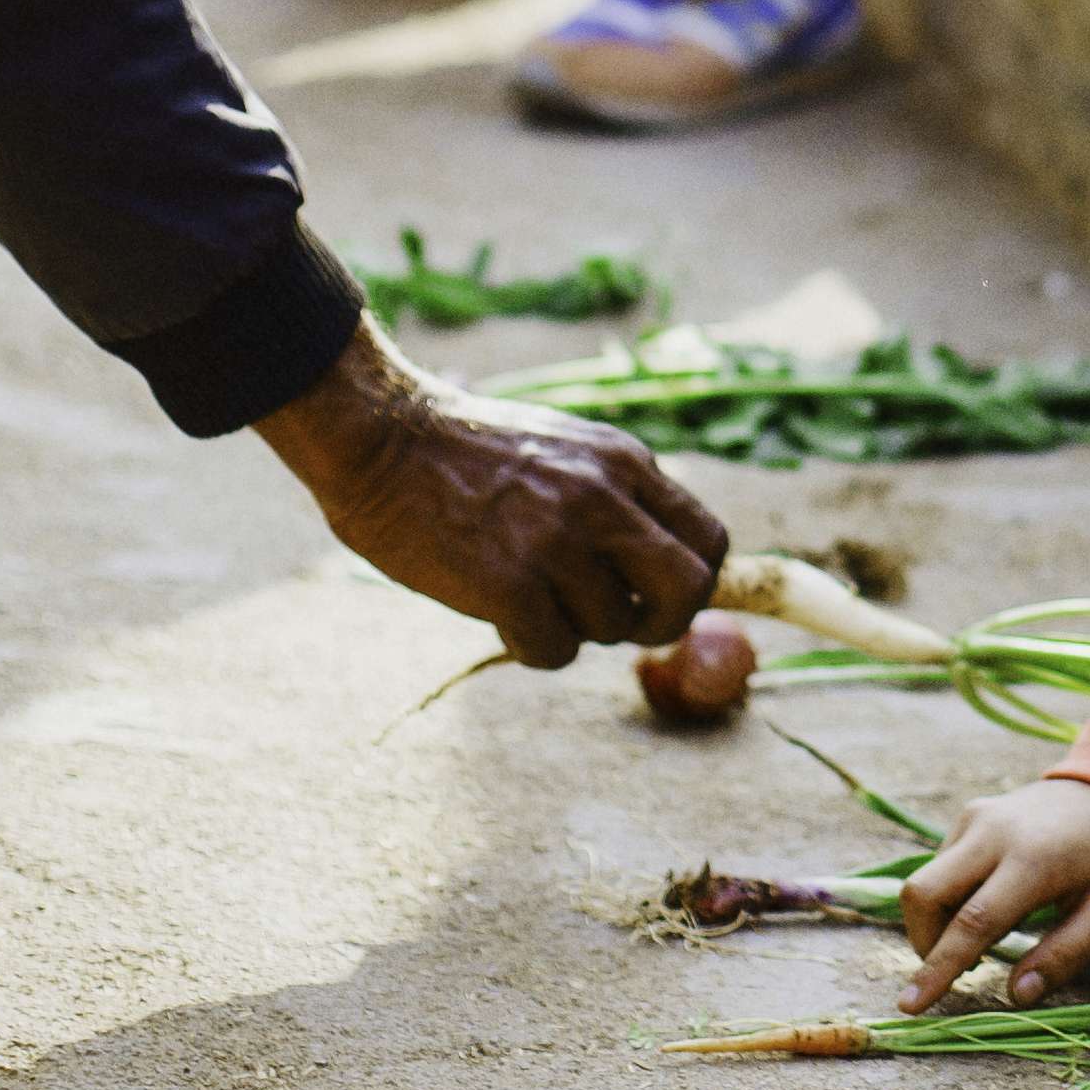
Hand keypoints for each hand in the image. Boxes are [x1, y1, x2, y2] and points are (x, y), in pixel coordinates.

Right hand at [255, 326, 723, 665]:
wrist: (381, 438)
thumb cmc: (464, 449)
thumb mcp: (565, 449)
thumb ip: (615, 495)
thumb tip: (658, 562)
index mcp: (624, 462)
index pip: (708, 540)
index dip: (693, 583)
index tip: (655, 596)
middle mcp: (603, 499)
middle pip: (690, 590)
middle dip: (664, 622)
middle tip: (618, 622)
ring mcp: (558, 541)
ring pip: (614, 626)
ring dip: (576, 628)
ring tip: (529, 597)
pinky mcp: (509, 582)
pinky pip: (555, 651)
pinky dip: (532, 647)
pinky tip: (501, 618)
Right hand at [895, 777, 1089, 1014]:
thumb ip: (1065, 955)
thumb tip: (1016, 996)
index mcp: (1035, 859)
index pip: (972, 922)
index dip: (938, 969)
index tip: (909, 1007)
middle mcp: (994, 831)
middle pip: (923, 893)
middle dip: (924, 944)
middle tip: (960, 974)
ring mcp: (978, 817)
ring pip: (926, 881)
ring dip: (939, 923)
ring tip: (990, 941)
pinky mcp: (972, 815)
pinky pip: (942, 866)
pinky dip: (951, 899)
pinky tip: (993, 907)